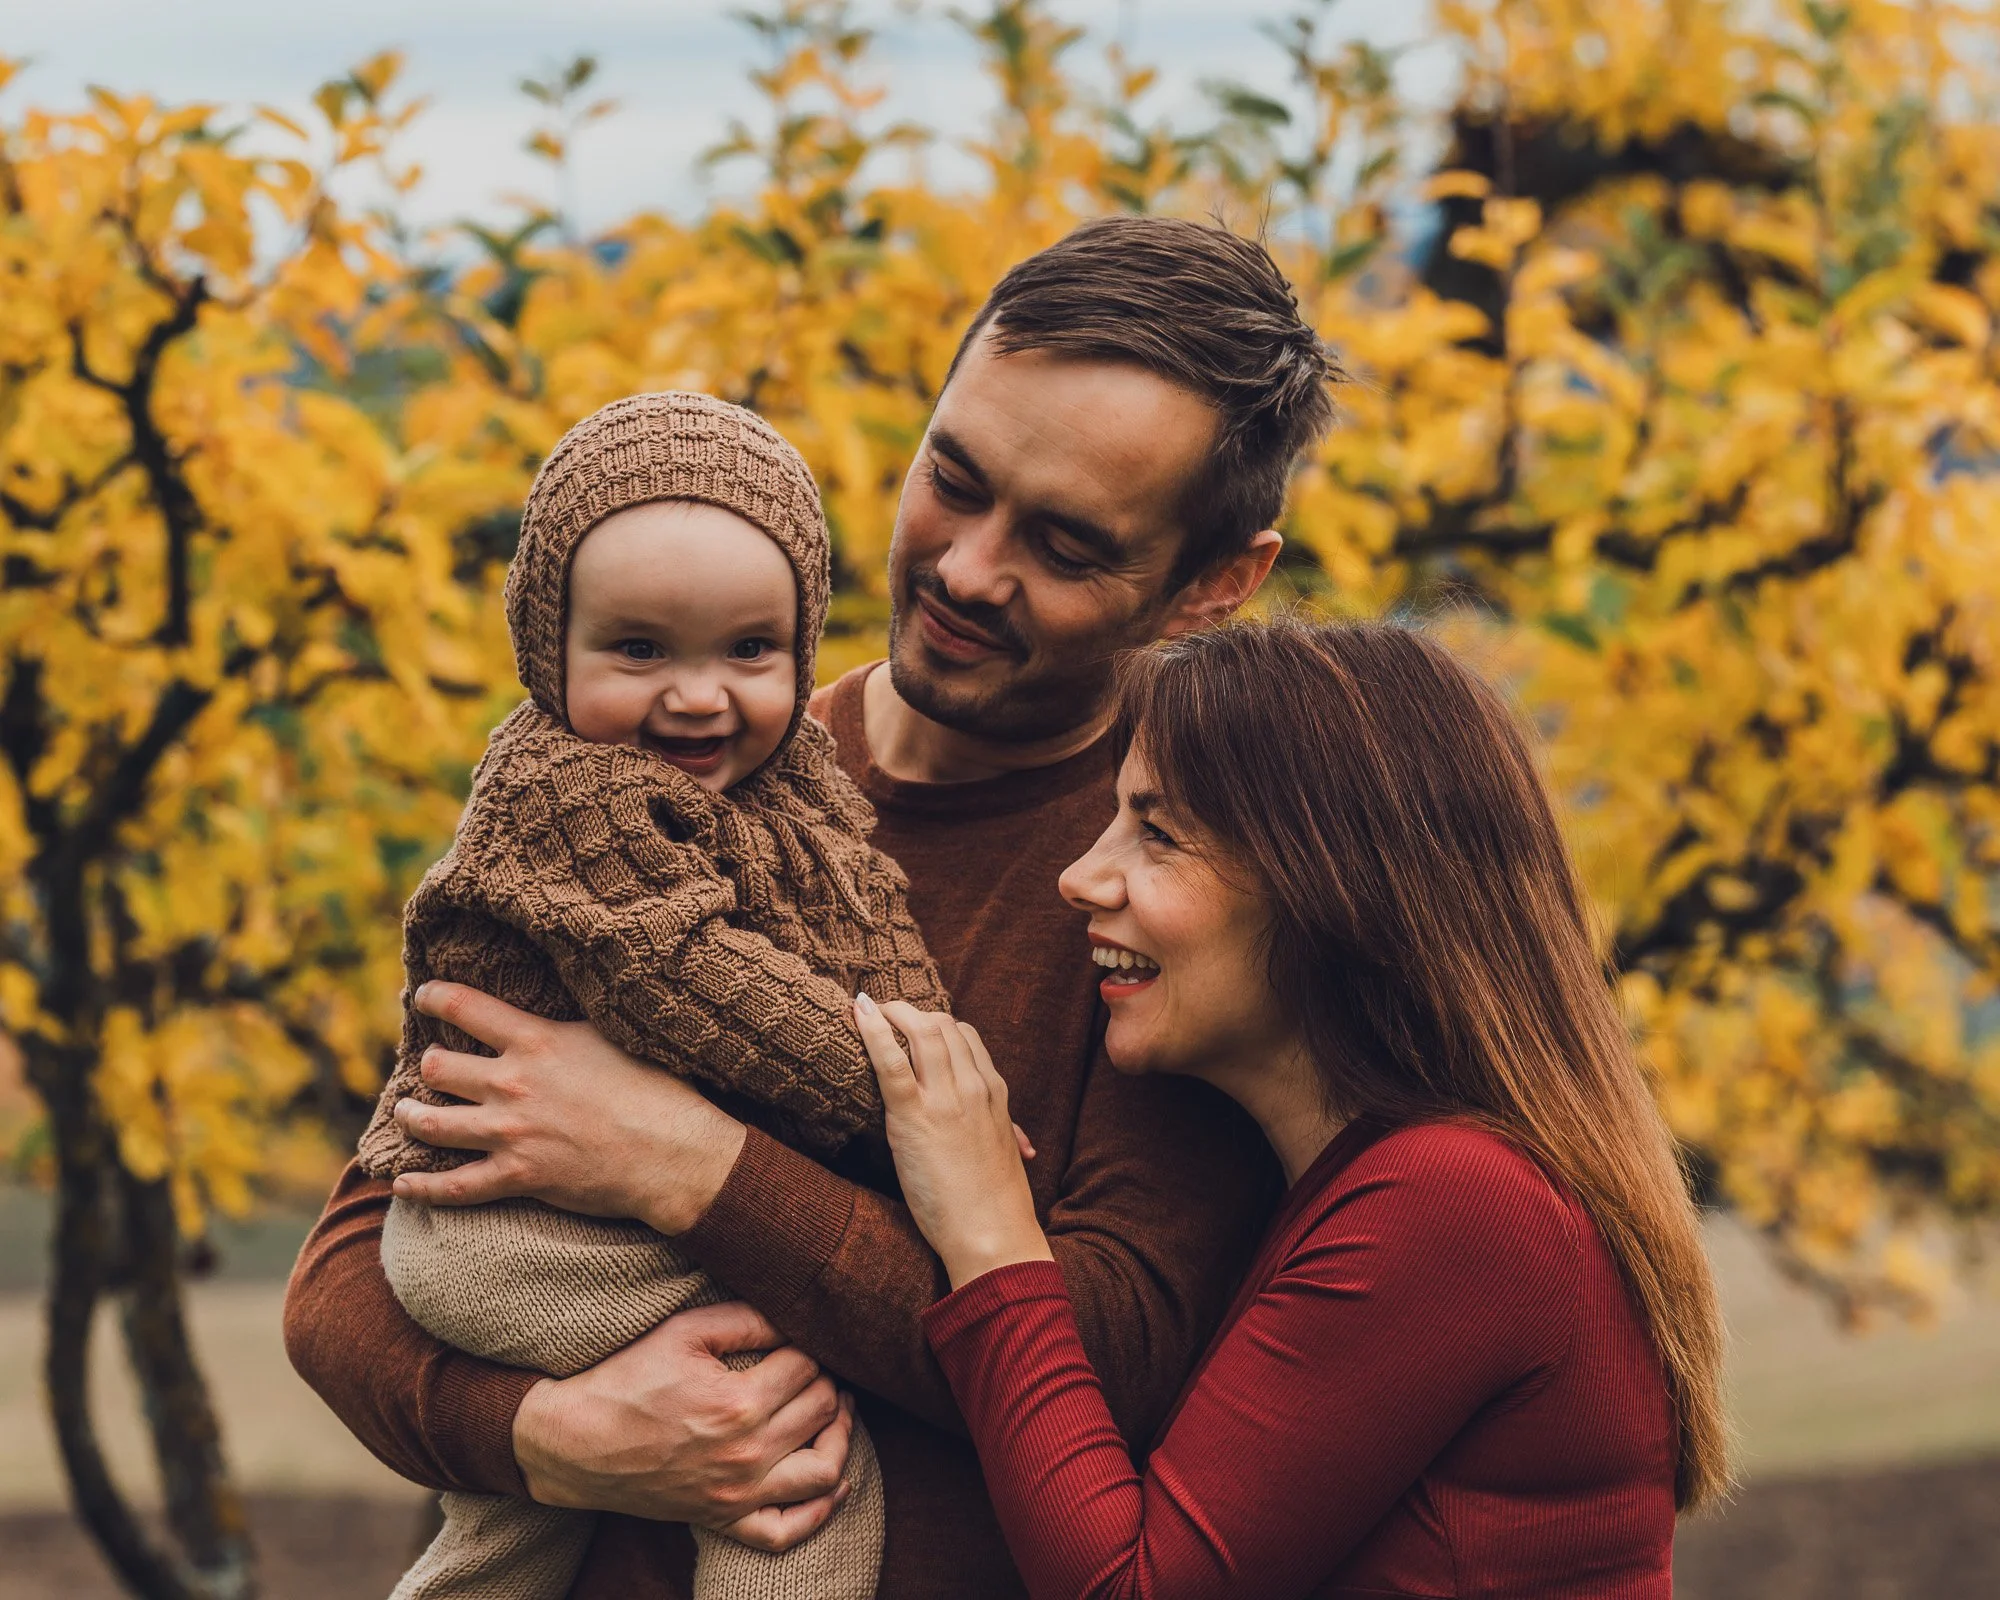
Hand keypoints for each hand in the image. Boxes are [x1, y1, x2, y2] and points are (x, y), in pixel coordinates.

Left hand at [389, 981, 744, 1233]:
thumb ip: (566, 1028)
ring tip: (405, 1112)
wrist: (671, 1152)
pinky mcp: (517, 1176)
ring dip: (412, 1116)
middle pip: (439, 1068)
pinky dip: (422, 1186)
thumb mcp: (610, 1038)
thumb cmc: (655, 1089)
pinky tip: (402, 1182)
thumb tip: (548, 1015)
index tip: (423, 996)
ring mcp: (510, 1133)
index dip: (434, 998)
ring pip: (434, 1123)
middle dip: (426, 1066)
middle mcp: (513, 1083)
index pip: (465, 1007)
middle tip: (429, 1065)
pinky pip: (454, 1186)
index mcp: (536, 1041)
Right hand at [513, 1301, 851, 1534]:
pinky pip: (785, 1533)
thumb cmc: (627, 1379)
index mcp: (738, 1402)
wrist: (575, 1442)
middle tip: (816, 1367)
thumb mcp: (683, 1331)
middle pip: (821, 1411)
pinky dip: (820, 1513)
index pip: (807, 1366)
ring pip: (823, 1473)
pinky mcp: (723, 1520)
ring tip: (837, 1412)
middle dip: (827, 1382)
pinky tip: (836, 1483)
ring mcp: (737, 1495)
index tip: (797, 1339)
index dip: (809, 1345)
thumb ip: (745, 1318)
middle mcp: (746, 1454)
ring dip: (842, 1438)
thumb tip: (793, 1315)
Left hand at [854, 994, 1052, 1289]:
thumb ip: (993, 1128)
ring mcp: (945, 1098)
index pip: (966, 1036)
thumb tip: (992, 1129)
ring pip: (921, 1031)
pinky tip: (858, 1011)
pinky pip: (891, 1061)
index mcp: (994, 1092)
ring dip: (892, 1012)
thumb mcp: (1001, 1152)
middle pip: (942, 1025)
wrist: (993, 1233)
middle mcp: (973, 1085)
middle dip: (911, 1013)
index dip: (937, 1024)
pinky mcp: (914, 1117)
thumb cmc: (995, 1203)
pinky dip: (872, 1030)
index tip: (915, 1026)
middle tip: (886, 1014)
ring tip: (868, 1011)